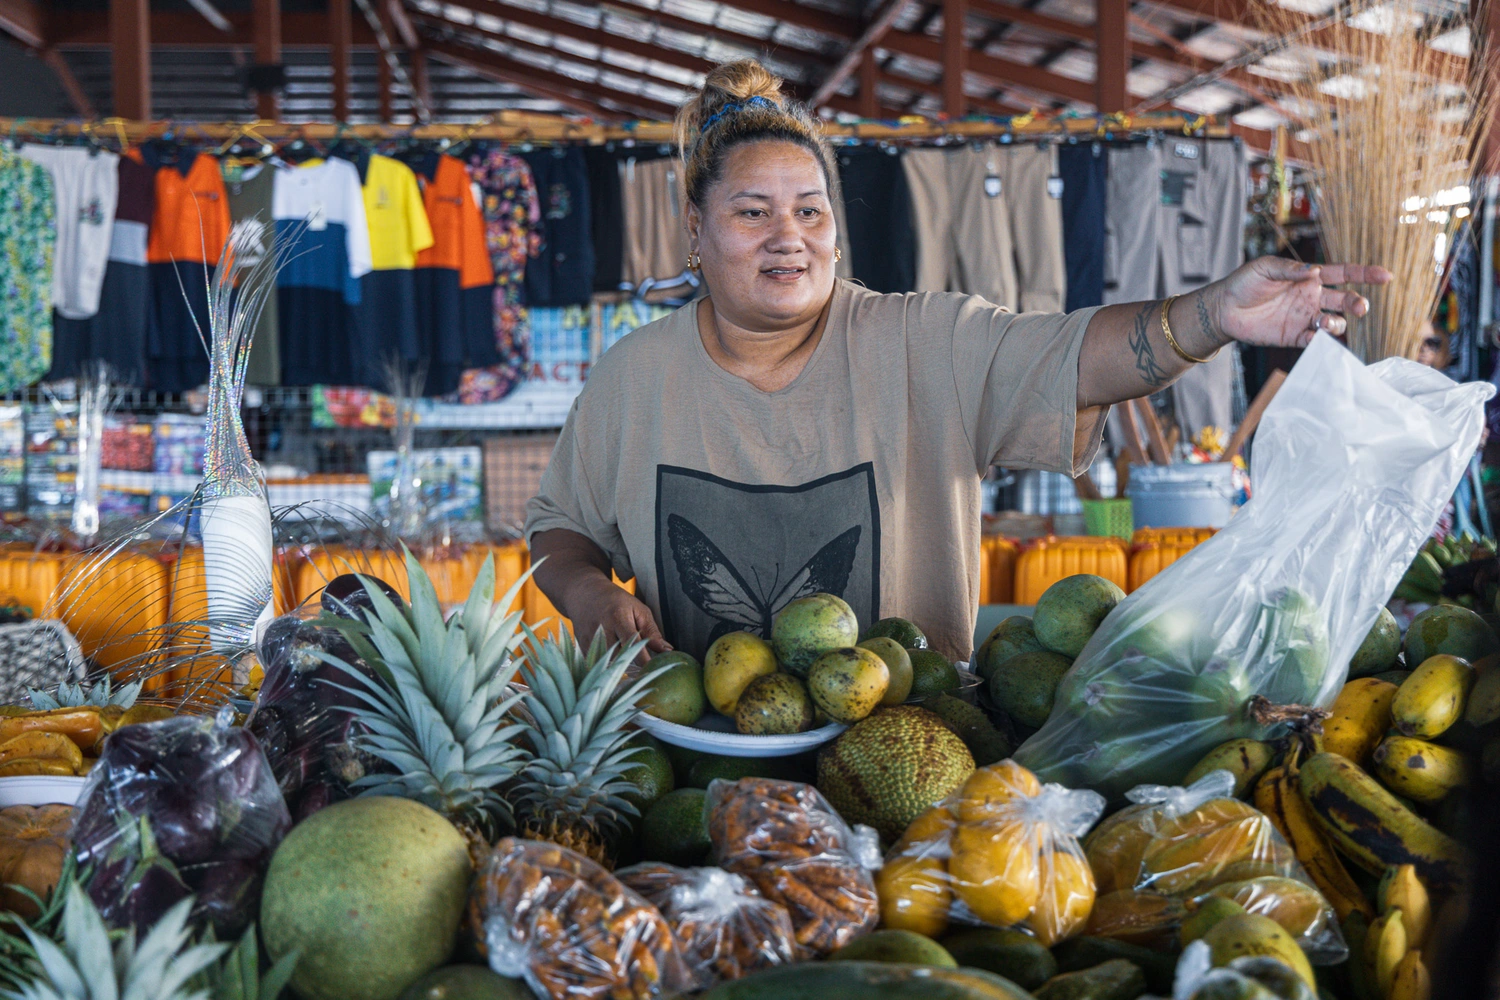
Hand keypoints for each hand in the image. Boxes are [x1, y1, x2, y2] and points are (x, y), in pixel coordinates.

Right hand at [562, 574, 671, 662]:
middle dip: (633, 664)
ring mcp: (589, 640)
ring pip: (609, 664)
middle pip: (620, 658)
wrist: (584, 595)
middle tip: (643, 665)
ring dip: (621, 665)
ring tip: (625, 656)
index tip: (654, 670)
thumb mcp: (638, 609)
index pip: (633, 644)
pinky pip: (599, 664)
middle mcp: (602, 630)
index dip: (644, 659)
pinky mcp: (581, 648)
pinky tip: (612, 654)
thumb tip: (667, 650)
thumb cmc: (616, 601)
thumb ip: (652, 631)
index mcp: (618, 618)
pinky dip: (609, 663)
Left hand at [1212, 257, 1392, 347]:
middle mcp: (1312, 298)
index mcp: (1309, 278)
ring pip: (1333, 322)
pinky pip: (1315, 341)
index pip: (1343, 274)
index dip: (1365, 274)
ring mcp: (1305, 318)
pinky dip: (1321, 342)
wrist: (1223, 308)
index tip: (1386, 276)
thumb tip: (1313, 271)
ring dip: (1336, 324)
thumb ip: (1288, 269)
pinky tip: (1318, 339)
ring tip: (1325, 323)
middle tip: (1360, 308)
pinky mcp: (1294, 336)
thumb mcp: (1264, 268)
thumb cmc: (1244, 283)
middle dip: (1356, 303)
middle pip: (1344, 301)